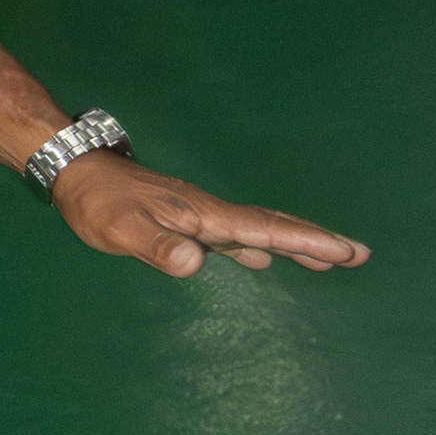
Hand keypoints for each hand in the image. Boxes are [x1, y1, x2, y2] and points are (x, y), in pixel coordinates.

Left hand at [50, 151, 370, 278]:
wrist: (77, 171)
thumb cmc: (97, 204)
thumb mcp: (122, 230)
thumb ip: (158, 246)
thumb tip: (195, 263)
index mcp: (202, 216)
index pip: (263, 230)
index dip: (304, 242)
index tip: (345, 252)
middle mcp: (208, 213)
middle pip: (272, 225)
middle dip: (315, 240)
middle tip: (358, 255)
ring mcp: (198, 215)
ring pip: (257, 229)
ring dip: (292, 242)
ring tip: (327, 258)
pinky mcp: (184, 219)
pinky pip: (234, 234)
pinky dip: (257, 244)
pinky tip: (259, 257)